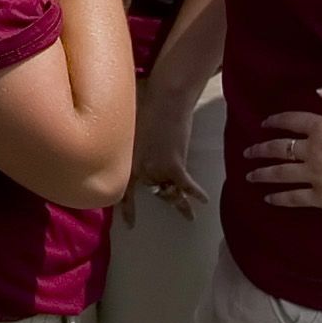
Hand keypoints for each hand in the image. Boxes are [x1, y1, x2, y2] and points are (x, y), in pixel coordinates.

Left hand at [124, 80, 207, 225]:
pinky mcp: (174, 165)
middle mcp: (138, 170)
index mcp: (124, 160)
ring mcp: (156, 169)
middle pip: (151, 192)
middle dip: (159, 201)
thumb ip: (122, 136)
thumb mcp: (124, 123)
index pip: (123, 191)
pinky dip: (196, 193)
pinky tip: (204, 200)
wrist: (164, 98)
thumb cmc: (141, 101)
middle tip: (157, 220)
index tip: (130, 224)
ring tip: (190, 217)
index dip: (127, 209)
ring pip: (170, 193)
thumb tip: (117, 135)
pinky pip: (187, 186)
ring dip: (181, 205)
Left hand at [243, 88, 321, 215]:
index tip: (264, 124)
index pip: (291, 121)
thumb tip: (319, 91)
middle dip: (259, 149)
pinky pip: (294, 198)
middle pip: (279, 148)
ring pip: (280, 173)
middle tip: (247, 152)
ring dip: (261, 173)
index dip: (274, 121)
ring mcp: (316, 175)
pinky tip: (268, 198)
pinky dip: (278, 198)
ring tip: (249, 175)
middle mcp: (314, 151)